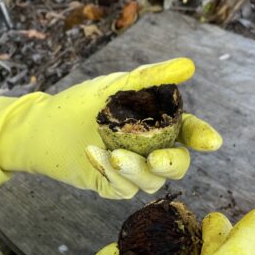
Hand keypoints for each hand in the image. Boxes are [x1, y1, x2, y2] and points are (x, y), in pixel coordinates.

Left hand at [0, 58, 220, 196]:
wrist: (43, 125)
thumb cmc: (83, 103)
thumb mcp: (116, 86)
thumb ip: (151, 77)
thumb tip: (188, 66)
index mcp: (159, 124)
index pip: (188, 133)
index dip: (201, 137)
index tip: (211, 142)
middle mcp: (150, 150)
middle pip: (175, 164)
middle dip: (170, 163)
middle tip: (157, 159)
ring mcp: (132, 171)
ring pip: (149, 182)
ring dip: (134, 170)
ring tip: (113, 155)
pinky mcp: (111, 185)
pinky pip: (121, 189)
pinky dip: (109, 173)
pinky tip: (92, 153)